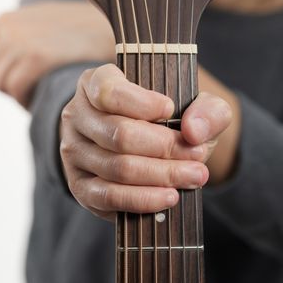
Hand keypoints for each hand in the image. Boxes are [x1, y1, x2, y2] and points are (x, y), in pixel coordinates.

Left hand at [0, 1, 114, 107]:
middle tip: (33, 96)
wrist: (109, 25)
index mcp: (6, 21)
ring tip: (40, 98)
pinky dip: (25, 101)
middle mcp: (8, 28)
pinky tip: (40, 102)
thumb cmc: (79, 28)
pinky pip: (17, 89)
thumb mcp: (38, 22)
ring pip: (2, 85)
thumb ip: (10, 31)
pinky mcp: (36, 56)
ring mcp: (20, 41)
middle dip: (8, 91)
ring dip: (18, 97)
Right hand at [60, 64, 232, 219]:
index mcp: (95, 83)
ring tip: (195, 175)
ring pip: (118, 168)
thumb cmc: (169, 120)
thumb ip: (207, 110)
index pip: (108, 91)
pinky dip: (144, 199)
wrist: (149, 149)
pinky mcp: (80, 187)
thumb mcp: (195, 106)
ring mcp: (75, 153)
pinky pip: (109, 197)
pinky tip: (171, 196)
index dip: (142, 103)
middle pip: (120, 135)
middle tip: (198, 154)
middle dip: (165, 147)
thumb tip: (194, 131)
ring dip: (162, 175)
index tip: (171, 109)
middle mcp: (77, 116)